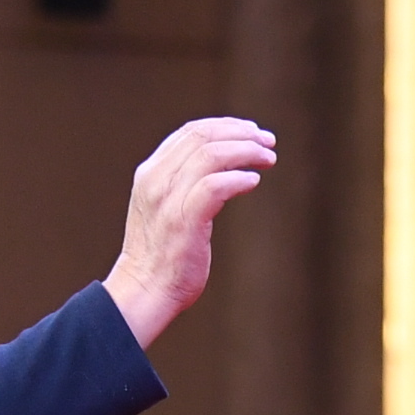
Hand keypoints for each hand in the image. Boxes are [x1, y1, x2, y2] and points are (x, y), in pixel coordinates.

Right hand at [103, 116, 277, 343]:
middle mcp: (157, 179)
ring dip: (245, 152)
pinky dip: (238, 179)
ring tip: (269, 158)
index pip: (190, 132)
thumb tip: (227, 168)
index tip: (252, 131)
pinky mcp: (183, 220)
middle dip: (241, 133)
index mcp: (152, 172)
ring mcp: (168, 199)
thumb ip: (187, 184)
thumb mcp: (169, 207)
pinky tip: (253, 181)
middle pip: (202, 137)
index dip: (226, 126)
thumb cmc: (164, 253)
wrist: (145, 289)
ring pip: (210, 156)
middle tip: (268, 141)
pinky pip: (214, 187)